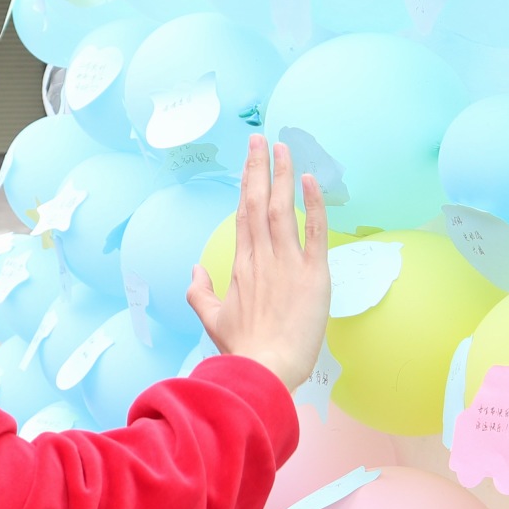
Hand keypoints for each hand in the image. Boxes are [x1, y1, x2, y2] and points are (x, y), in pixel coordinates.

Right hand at [188, 135, 330, 390]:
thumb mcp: (213, 320)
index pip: (243, 214)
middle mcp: (262, 257)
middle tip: (263, 138)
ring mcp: (287, 264)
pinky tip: (309, 181)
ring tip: (284, 148)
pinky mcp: (313, 276)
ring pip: (282, 209)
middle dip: (260, 167)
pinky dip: (313, 205)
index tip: (251, 158)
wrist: (265, 371)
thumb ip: (200, 292)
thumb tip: (194, 270)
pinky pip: (314, 233)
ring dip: (282, 176)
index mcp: (242, 265)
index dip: (248, 182)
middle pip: (259, 202)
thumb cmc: (242, 351)